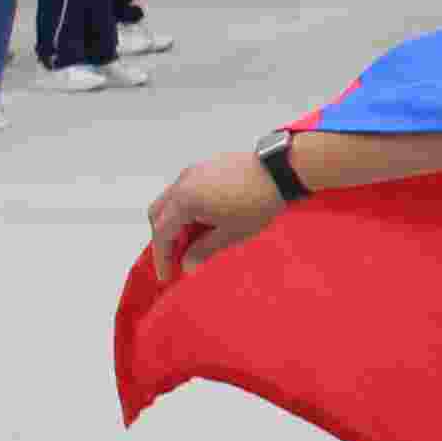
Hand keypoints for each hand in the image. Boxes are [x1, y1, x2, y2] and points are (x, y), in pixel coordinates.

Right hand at [144, 151, 284, 276]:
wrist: (283, 169)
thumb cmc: (260, 201)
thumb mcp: (232, 233)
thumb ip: (204, 250)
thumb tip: (187, 266)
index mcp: (184, 199)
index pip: (162, 233)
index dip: (163, 257)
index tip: (167, 276)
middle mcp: (182, 181)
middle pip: (158, 214)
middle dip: (163, 239)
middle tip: (176, 259)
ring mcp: (193, 169)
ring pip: (170, 199)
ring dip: (174, 221)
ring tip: (191, 241)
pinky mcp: (206, 164)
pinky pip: (184, 188)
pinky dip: (185, 206)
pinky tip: (202, 220)